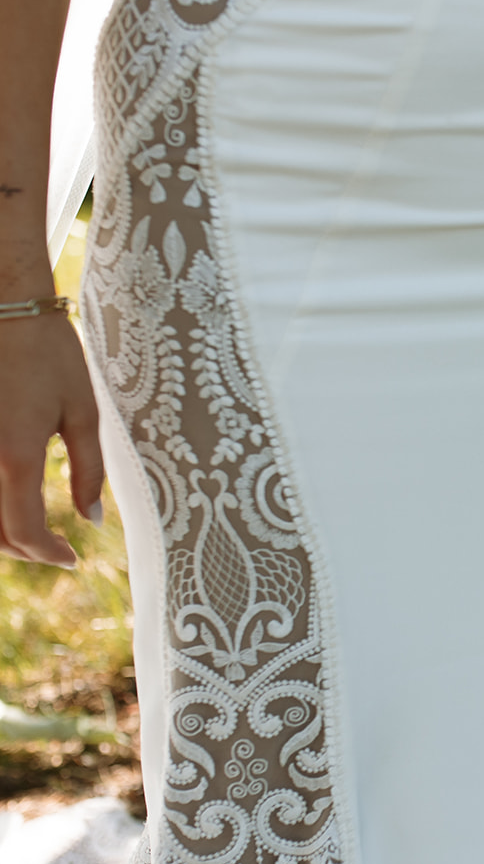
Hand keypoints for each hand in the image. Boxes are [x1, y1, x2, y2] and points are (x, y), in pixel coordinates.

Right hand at [0, 310, 103, 567]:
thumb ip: (87, 471)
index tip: (70, 558)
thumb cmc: (50, 354)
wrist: (3, 306)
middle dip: (21, 548)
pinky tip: (5, 500)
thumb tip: (93, 521)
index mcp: (14, 456)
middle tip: (52, 548)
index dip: (47, 553)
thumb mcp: (83, 412)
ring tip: (28, 530)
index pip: (23, 530)